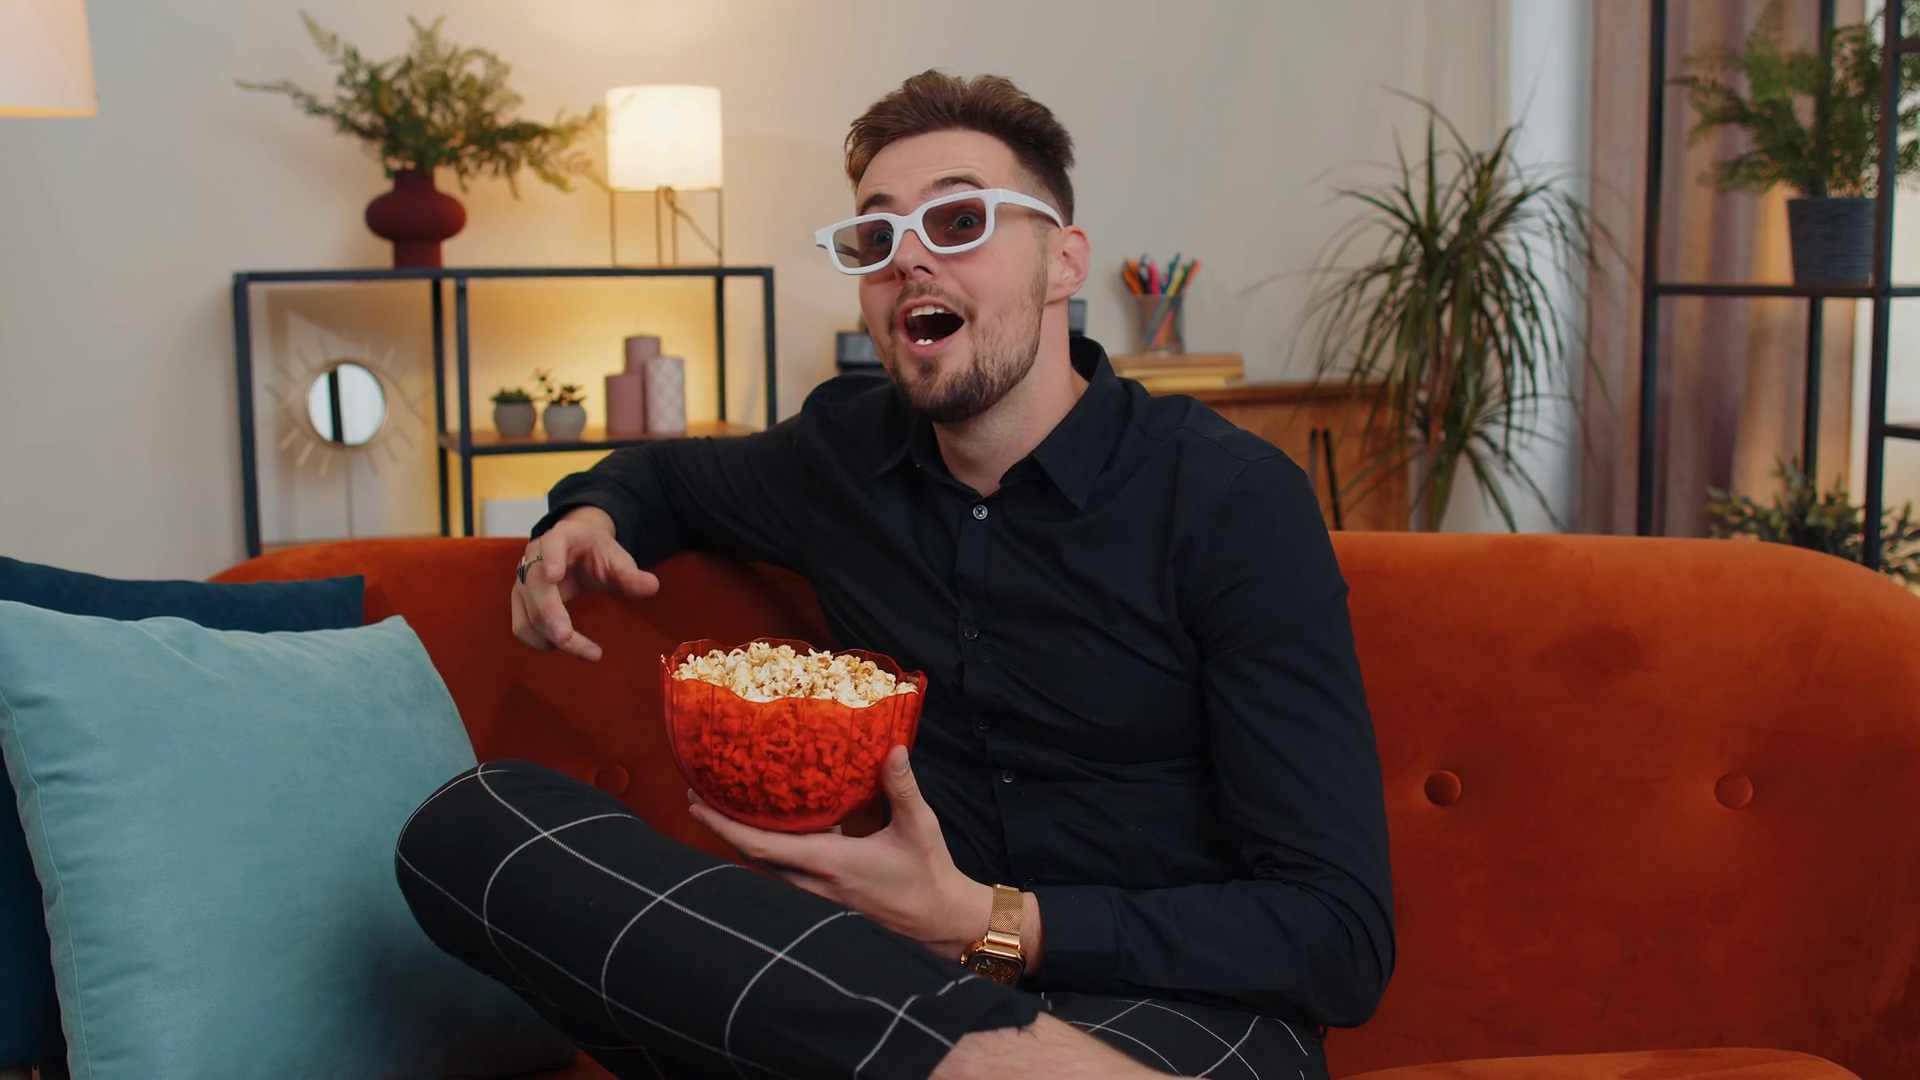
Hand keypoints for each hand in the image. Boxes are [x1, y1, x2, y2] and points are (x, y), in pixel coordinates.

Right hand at [509, 506, 659, 660]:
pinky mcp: (520, 600)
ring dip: (548, 635)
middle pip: (536, 587)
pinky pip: (521, 624)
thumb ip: (631, 574)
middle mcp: (534, 558)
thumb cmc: (597, 552)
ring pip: (527, 611)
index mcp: (561, 538)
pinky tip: (560, 646)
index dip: (551, 559)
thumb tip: (652, 586)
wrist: (576, 546)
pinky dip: (537, 639)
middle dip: (550, 614)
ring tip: (585, 651)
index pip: (553, 544)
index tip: (555, 576)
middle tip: (566, 638)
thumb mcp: (617, 558)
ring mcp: (522, 580)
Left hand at [689, 746, 993, 961]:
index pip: (760, 847)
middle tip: (698, 797)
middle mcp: (813, 881)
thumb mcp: (917, 826)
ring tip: (725, 809)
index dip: (723, 826)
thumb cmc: (927, 874)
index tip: (696, 803)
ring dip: (742, 841)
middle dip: (721, 828)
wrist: (938, 921)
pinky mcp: (826, 897)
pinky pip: (784, 872)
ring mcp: (817, 894)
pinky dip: (768, 851)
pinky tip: (773, 830)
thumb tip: (893, 747)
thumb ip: (901, 786)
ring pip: (766, 867)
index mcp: (828, 862)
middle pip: (752, 857)